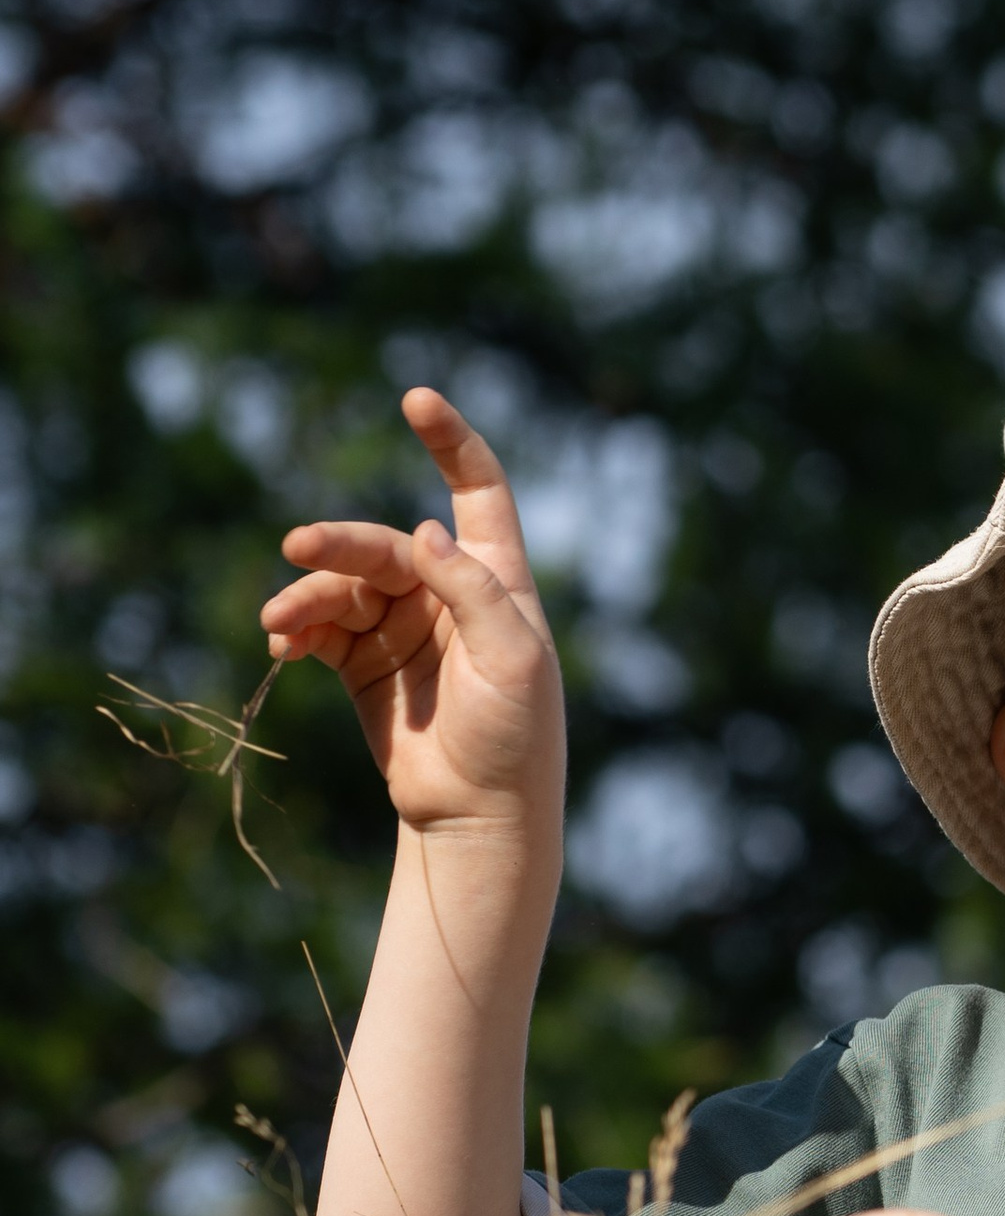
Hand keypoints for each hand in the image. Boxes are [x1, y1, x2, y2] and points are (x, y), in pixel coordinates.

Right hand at [260, 392, 565, 836]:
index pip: (477, 492)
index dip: (451, 442)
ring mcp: (404, 628)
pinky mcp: (367, 666)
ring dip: (307, 596)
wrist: (478, 816)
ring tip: (278, 623)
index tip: (415, 399)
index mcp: (497, 580)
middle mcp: (448, 594)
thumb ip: (474, 590)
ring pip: (345, 588)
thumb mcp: (513, 660)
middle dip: (340, 546)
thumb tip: (424, 530)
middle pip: (385, 546)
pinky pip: (323, 630)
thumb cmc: (514, 738)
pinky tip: (280, 644)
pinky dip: (297, 630)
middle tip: (296, 552)